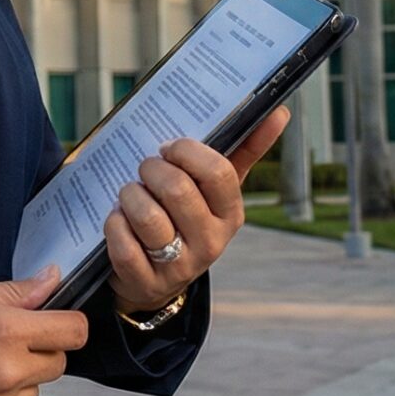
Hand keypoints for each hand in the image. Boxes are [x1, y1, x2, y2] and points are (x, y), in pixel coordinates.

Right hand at [0, 266, 88, 395]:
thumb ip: (16, 292)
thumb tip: (51, 281)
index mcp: (6, 332)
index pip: (73, 332)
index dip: (67, 324)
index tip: (57, 323)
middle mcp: (7, 373)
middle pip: (57, 364)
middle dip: (39, 351)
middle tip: (3, 342)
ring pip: (32, 394)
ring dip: (17, 381)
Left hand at [104, 107, 290, 315]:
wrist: (155, 277)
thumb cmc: (186, 218)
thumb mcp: (214, 189)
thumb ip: (244, 149)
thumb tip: (280, 112)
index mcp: (230, 214)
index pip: (218, 172)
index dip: (186, 151)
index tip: (168, 147)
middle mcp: (210, 243)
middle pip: (177, 190)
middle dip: (151, 169)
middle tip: (145, 170)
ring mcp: (179, 267)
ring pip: (147, 216)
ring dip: (129, 196)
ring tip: (130, 194)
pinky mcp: (146, 282)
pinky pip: (123, 245)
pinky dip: (114, 225)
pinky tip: (118, 220)